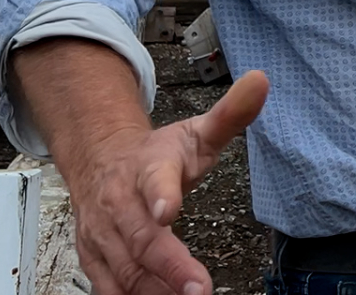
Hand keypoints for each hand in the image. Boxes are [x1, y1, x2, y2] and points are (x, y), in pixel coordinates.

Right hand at [60, 70, 269, 294]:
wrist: (100, 161)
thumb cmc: (156, 155)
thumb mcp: (196, 132)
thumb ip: (231, 115)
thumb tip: (261, 82)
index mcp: (149, 167)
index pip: (155, 178)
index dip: (160, 194)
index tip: (168, 210)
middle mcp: (120, 203)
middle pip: (141, 238)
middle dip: (169, 266)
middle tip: (199, 288)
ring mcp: (103, 234)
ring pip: (124, 270)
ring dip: (154, 290)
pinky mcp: (94, 259)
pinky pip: (110, 288)